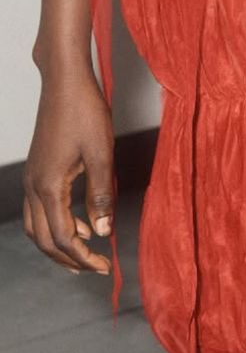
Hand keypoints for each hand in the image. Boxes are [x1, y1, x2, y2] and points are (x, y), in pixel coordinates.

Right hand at [23, 69, 113, 274]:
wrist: (65, 83)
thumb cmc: (85, 114)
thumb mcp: (102, 156)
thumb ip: (102, 196)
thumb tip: (103, 232)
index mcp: (49, 186)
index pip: (64, 238)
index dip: (84, 258)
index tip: (106, 266)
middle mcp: (33, 186)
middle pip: (43, 239)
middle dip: (68, 259)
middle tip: (95, 268)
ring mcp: (31, 178)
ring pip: (36, 227)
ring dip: (59, 245)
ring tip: (86, 253)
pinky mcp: (37, 171)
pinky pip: (38, 210)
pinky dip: (56, 225)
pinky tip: (81, 223)